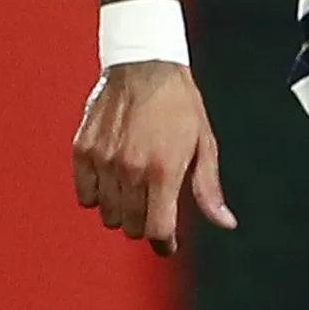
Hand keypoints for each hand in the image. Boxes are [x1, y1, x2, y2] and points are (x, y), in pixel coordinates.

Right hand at [73, 61, 234, 256]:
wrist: (144, 65)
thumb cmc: (179, 103)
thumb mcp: (205, 144)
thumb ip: (209, 188)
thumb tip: (225, 223)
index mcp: (163, 170)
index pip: (158, 230)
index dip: (165, 244)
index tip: (169, 244)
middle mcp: (130, 169)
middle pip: (132, 226)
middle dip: (146, 225)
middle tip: (154, 210)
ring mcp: (103, 160)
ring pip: (107, 214)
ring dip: (122, 212)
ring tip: (135, 192)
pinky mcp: (83, 150)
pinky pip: (85, 194)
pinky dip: (97, 195)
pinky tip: (112, 181)